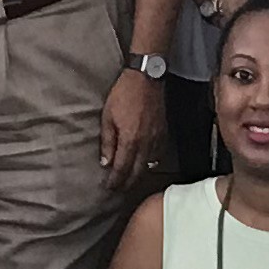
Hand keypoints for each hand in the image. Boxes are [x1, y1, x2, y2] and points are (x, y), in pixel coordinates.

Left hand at [99, 66, 165, 183]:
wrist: (147, 78)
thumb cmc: (124, 94)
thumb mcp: (108, 117)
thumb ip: (107, 142)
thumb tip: (105, 162)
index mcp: (130, 140)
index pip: (122, 169)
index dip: (115, 181)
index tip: (110, 188)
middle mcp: (146, 143)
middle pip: (137, 172)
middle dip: (127, 183)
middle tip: (119, 190)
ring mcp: (157, 138)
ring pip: (149, 165)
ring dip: (139, 175)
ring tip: (130, 181)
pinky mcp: (163, 132)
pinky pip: (158, 154)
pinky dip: (150, 163)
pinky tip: (144, 164)